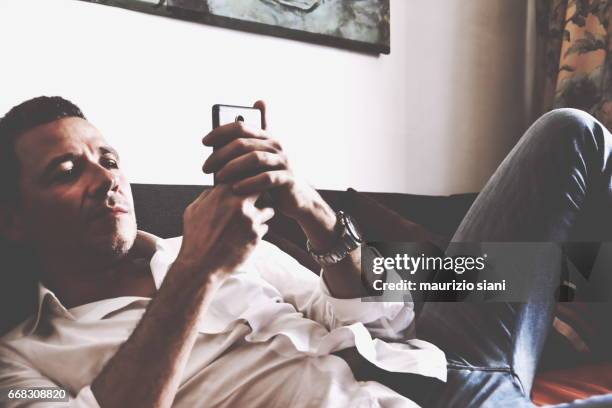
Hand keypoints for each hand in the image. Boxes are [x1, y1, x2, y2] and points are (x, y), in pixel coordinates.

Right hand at [176, 184, 273, 279]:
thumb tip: (216, 188)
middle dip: (261, 195)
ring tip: (253, 221)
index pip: (244, 176)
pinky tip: (248, 236)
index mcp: (222, 193)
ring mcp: (250, 219)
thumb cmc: (194, 238)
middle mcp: (238, 203)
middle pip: (261, 189)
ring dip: (263, 214)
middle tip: (258, 202)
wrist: (200, 266)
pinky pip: (265, 227)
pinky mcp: (256, 235)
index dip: (248, 181)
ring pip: (269, 209)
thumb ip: (207, 196)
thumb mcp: (193, 211)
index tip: (248, 187)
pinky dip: (259, 231)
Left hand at [202, 100, 320, 220]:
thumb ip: (247, 143)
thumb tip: (230, 126)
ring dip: (233, 167)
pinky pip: (267, 178)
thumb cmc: (273, 177)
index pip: (241, 126)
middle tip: (206, 167)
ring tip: (218, 178)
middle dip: (221, 154)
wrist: (297, 198)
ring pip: (255, 158)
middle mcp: (276, 146)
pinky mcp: (287, 179)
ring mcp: (284, 162)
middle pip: (244, 143)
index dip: (221, 132)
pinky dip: (250, 183)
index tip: (204, 142)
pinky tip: (236, 189)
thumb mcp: (260, 158)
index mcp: (267, 137)